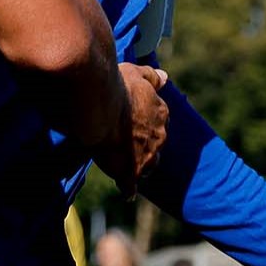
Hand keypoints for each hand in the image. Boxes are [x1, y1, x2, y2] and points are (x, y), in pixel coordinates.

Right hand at [119, 63, 169, 190]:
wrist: (100, 105)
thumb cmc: (116, 85)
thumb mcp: (135, 73)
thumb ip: (151, 76)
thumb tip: (165, 78)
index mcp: (160, 113)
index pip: (159, 122)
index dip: (146, 124)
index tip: (134, 123)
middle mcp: (159, 136)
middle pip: (155, 145)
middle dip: (145, 146)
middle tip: (127, 143)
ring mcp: (146, 156)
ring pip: (148, 167)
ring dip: (140, 166)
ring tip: (127, 166)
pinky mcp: (130, 172)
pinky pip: (131, 186)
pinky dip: (128, 189)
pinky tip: (127, 192)